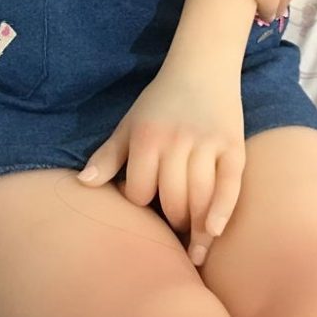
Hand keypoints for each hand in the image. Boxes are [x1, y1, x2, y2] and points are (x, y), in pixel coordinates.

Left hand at [77, 56, 245, 266]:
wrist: (203, 67)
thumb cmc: (160, 102)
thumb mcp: (129, 124)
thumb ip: (108, 156)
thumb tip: (82, 184)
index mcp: (146, 138)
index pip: (138, 191)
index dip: (139, 204)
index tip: (144, 208)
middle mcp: (177, 141)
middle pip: (171, 200)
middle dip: (171, 223)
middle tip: (173, 233)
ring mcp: (207, 144)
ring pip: (200, 198)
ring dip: (196, 229)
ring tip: (193, 249)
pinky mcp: (233, 146)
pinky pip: (230, 185)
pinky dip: (222, 211)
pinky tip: (214, 233)